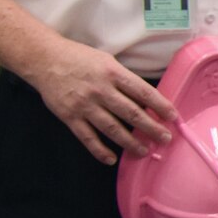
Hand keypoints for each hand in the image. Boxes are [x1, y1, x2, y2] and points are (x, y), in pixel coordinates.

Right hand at [28, 37, 176, 164]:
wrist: (45, 59)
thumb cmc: (80, 58)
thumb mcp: (107, 61)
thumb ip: (124, 80)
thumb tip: (146, 99)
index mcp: (113, 73)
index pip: (142, 92)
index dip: (160, 105)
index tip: (172, 116)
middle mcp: (101, 90)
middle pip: (131, 113)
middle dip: (151, 128)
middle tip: (165, 139)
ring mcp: (84, 105)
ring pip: (112, 128)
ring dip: (130, 142)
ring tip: (144, 151)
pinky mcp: (69, 116)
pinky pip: (87, 137)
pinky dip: (99, 150)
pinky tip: (111, 159)